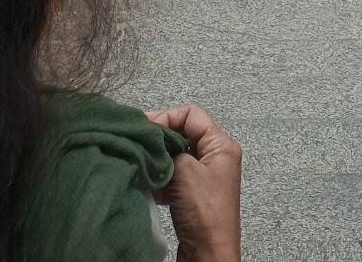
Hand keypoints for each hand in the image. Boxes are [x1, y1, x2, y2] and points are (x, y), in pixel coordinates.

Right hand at [146, 104, 241, 261]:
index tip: (144, 129)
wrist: (208, 254)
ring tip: (143, 166)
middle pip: (183, 133)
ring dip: (159, 161)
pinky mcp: (195, 195)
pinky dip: (161, 179)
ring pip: (176, 156)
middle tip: (139, 145)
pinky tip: (149, 186)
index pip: (191, 114)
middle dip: (160, 140)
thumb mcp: (184, 170)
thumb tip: (152, 138)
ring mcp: (206, 177)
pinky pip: (174, 176)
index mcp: (222, 144)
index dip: (166, 117)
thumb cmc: (203, 212)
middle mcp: (216, 157)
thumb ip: (168, 148)